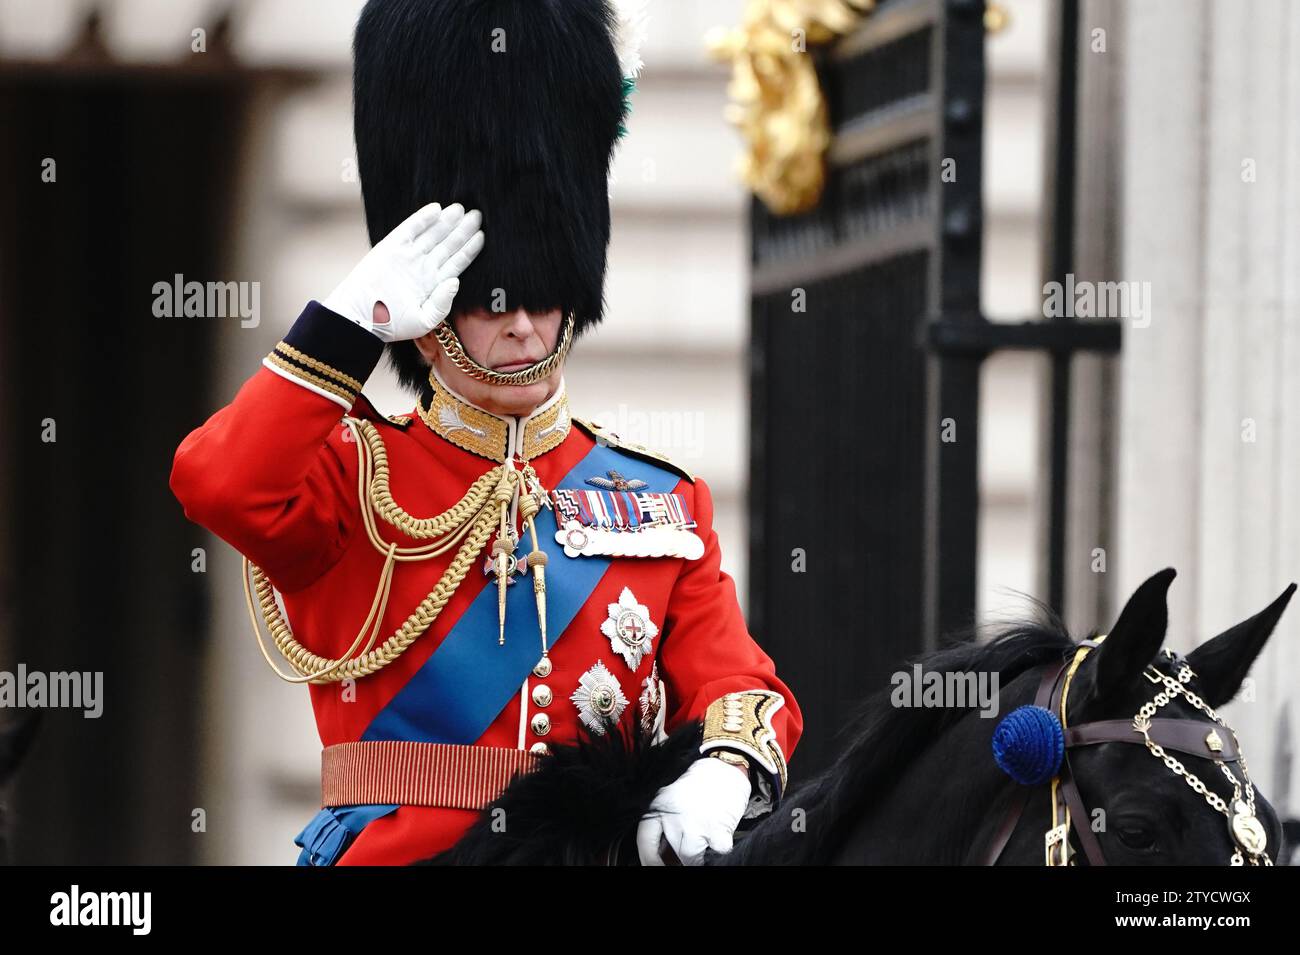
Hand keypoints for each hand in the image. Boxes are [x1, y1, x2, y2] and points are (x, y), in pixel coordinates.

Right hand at [323, 201, 484, 342]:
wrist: (360, 316)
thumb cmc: (391, 324)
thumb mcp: (424, 320)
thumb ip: (442, 304)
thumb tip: (455, 281)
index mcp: (433, 283)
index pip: (457, 261)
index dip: (469, 248)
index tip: (481, 236)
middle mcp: (423, 266)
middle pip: (448, 244)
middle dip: (462, 230)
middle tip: (477, 215)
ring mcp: (408, 255)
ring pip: (432, 234)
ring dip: (447, 221)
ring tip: (462, 209)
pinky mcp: (391, 247)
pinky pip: (410, 229)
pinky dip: (423, 218)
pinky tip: (437, 209)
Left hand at [636, 755, 751, 865]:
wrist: (726, 762)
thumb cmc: (702, 777)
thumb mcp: (674, 793)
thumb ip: (667, 819)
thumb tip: (666, 848)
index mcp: (659, 806)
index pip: (645, 840)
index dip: (649, 858)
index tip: (654, 865)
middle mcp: (673, 817)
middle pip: (672, 851)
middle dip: (680, 855)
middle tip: (690, 849)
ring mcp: (695, 825)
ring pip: (690, 858)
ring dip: (698, 856)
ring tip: (706, 844)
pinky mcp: (717, 829)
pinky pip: (716, 852)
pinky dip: (719, 850)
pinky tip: (720, 839)